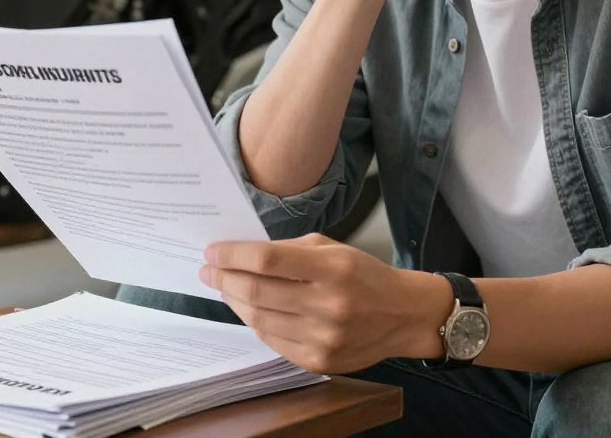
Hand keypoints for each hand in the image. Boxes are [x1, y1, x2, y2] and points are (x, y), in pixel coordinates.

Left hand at [199, 233, 446, 373]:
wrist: (402, 315)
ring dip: (234, 301)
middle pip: (258, 291)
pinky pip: (272, 340)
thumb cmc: (363, 274)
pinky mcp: (319, 360)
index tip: (212, 251)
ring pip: (259, 318)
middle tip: (208, 270)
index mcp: (331, 268)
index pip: (268, 259)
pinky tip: (248, 309)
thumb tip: (244, 254)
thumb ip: (289, 249)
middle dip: (224, 278)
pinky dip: (254, 322)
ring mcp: (323, 337)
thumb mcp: (331, 248)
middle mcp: (328, 304)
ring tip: (224, 287)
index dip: (233, 255)